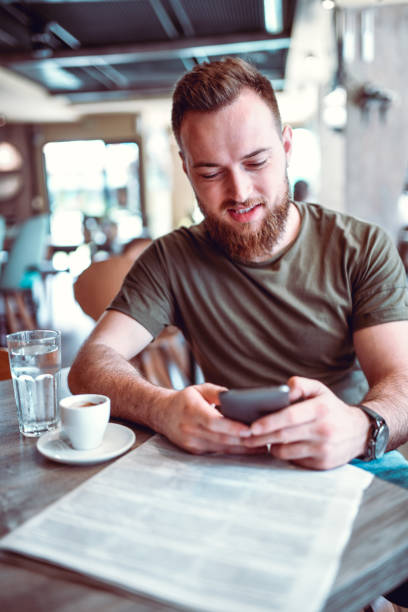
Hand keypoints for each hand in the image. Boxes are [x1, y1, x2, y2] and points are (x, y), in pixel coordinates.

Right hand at [157, 383, 263, 454]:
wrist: (161, 414)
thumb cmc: (184, 399)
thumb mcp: (199, 389)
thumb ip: (218, 392)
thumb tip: (238, 398)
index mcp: (191, 410)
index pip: (213, 421)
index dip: (232, 427)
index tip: (250, 429)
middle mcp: (189, 428)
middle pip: (220, 438)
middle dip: (243, 441)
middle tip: (264, 440)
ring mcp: (190, 442)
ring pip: (220, 448)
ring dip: (241, 449)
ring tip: (261, 446)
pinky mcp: (193, 451)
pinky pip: (216, 452)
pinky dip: (232, 451)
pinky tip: (247, 449)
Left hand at [242, 376, 369, 468]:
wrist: (361, 432)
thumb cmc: (332, 408)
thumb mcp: (320, 390)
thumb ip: (300, 384)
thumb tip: (284, 388)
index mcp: (321, 409)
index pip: (290, 417)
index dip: (269, 422)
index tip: (252, 426)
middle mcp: (324, 430)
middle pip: (284, 436)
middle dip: (261, 438)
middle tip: (245, 437)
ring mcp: (324, 449)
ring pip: (287, 451)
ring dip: (270, 446)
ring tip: (261, 440)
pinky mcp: (324, 464)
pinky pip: (295, 461)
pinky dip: (285, 454)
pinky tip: (280, 447)